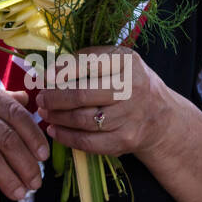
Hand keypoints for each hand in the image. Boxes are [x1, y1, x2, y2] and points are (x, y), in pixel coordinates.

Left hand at [36, 47, 170, 157]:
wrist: (161, 117)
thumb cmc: (130, 84)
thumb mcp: (118, 62)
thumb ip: (88, 60)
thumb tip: (48, 68)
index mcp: (126, 62)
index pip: (87, 63)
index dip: (60, 70)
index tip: (43, 77)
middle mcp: (131, 88)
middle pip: (81, 94)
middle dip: (54, 97)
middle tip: (40, 99)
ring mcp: (129, 116)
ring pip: (82, 119)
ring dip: (57, 117)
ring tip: (44, 113)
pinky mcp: (125, 140)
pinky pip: (88, 141)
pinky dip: (66, 137)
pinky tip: (54, 130)